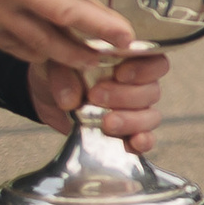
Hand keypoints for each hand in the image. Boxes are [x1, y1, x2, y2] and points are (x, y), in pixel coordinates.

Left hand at [29, 53, 170, 155]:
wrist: (47, 94)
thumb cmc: (61, 70)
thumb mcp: (57, 63)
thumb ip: (64, 75)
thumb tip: (71, 100)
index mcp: (130, 61)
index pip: (155, 61)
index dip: (144, 69)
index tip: (120, 74)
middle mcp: (138, 86)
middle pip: (152, 91)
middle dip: (125, 96)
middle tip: (96, 96)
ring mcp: (134, 112)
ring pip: (151, 116)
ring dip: (130, 120)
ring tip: (105, 123)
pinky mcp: (125, 134)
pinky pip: (145, 140)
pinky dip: (142, 142)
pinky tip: (132, 143)